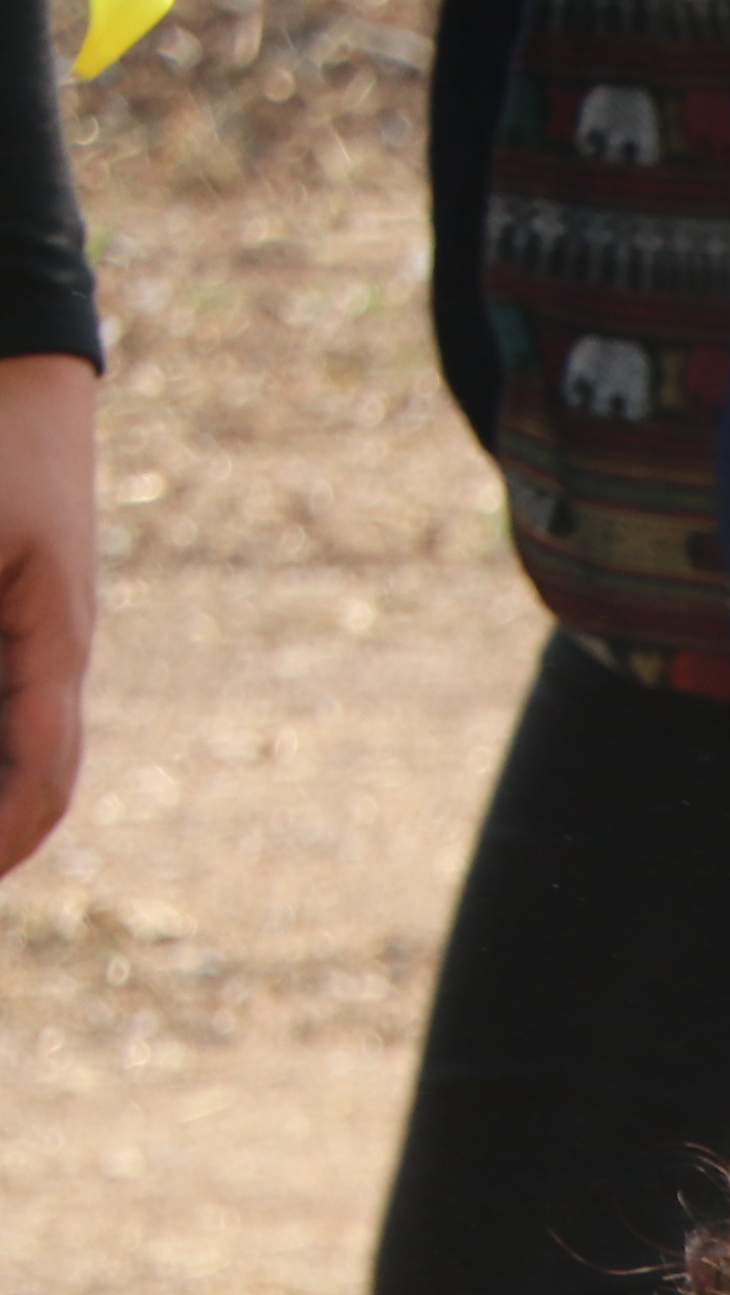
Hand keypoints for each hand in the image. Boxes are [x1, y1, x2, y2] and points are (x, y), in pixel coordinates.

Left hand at [0, 353, 93, 877]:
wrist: (14, 352)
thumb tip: (1, 712)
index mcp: (55, 642)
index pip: (43, 776)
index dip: (5, 837)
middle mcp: (55, 645)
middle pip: (37, 771)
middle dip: (2, 827)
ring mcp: (39, 623)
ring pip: (25, 737)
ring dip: (3, 781)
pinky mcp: (19, 598)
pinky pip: (14, 692)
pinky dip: (0, 739)